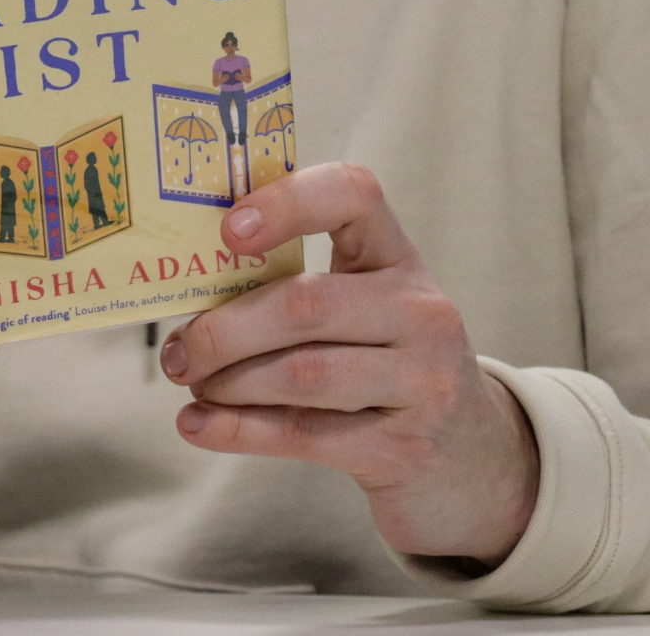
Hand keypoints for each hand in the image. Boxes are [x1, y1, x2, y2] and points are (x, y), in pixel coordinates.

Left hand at [158, 162, 539, 565]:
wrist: (471, 455)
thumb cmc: (386, 364)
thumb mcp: (364, 308)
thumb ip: (295, 288)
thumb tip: (189, 294)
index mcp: (398, 258)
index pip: (353, 195)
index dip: (287, 201)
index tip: (227, 230)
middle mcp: (420, 312)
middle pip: (305, 303)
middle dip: (223, 329)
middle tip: (177, 350)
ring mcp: (421, 382)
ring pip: (300, 373)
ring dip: (228, 381)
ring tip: (193, 384)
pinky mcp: (403, 447)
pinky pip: (303, 434)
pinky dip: (237, 429)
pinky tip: (198, 425)